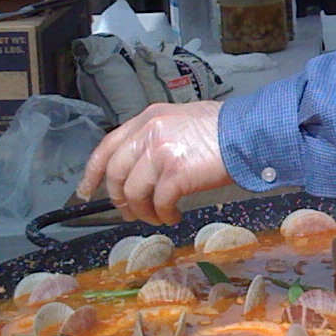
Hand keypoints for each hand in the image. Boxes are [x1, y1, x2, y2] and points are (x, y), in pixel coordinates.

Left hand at [76, 101, 232, 225]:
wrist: (248, 133)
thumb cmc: (223, 129)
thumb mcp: (181, 121)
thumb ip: (158, 135)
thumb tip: (144, 164)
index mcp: (148, 118)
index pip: (108, 146)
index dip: (93, 172)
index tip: (87, 190)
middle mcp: (149, 132)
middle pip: (116, 173)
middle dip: (119, 199)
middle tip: (129, 213)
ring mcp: (160, 152)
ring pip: (134, 192)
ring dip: (143, 211)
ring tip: (158, 217)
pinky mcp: (175, 173)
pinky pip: (158, 202)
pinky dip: (163, 214)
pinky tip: (173, 216)